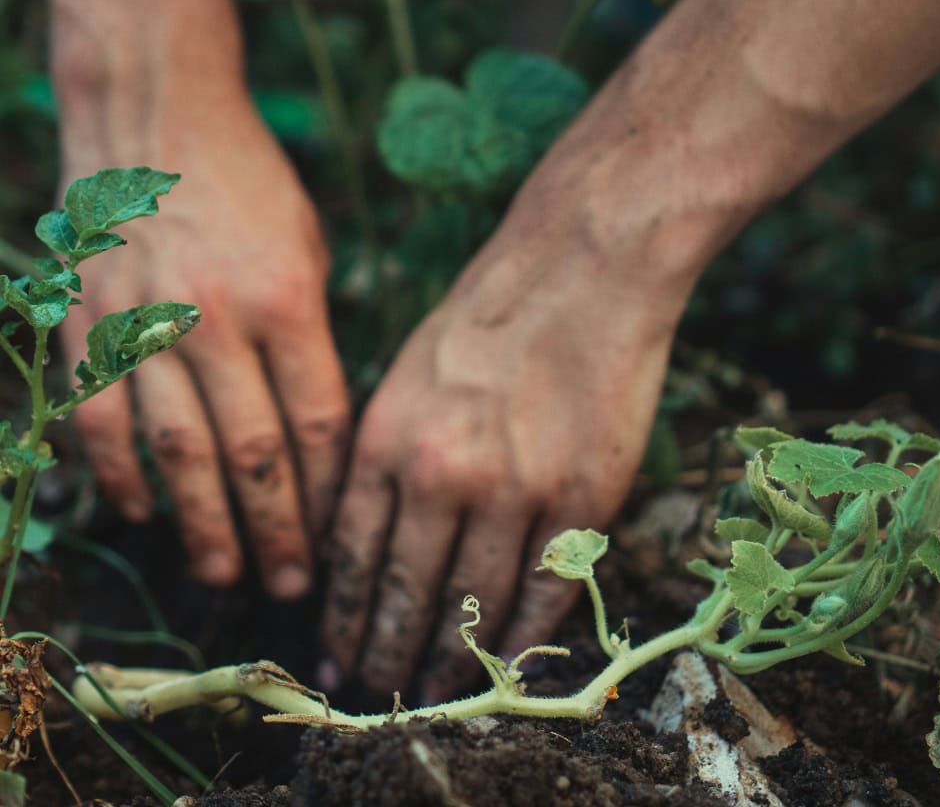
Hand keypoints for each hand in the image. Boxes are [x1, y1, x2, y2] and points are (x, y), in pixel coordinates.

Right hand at [60, 94, 349, 598]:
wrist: (156, 115)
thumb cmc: (251, 184)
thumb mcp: (309, 248)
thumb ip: (313, 334)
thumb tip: (318, 425)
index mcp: (288, 300)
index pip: (318, 421)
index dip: (329, 490)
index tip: (338, 537)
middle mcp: (218, 319)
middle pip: (255, 452)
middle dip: (276, 529)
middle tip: (290, 588)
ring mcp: (147, 323)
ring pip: (178, 451)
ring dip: (202, 523)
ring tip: (225, 574)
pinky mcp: (91, 322)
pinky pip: (104, 416)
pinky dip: (121, 474)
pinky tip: (143, 514)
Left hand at [323, 176, 680, 698]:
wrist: (583, 265)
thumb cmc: (492, 310)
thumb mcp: (408, 371)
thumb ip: (385, 455)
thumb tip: (366, 538)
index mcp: (387, 437)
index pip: (353, 558)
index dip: (345, 619)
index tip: (338, 656)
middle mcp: (442, 473)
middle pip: (406, 595)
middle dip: (387, 655)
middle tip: (379, 692)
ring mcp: (515, 489)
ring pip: (474, 606)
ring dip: (451, 659)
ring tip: (435, 689)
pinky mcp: (582, 497)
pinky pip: (545, 591)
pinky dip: (524, 638)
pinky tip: (507, 664)